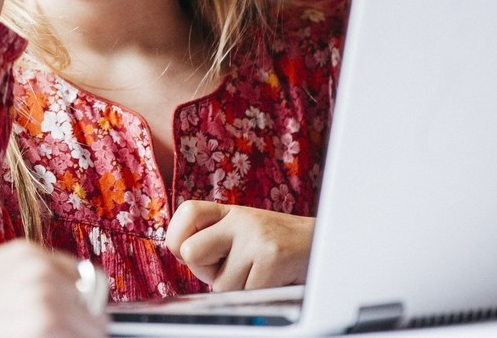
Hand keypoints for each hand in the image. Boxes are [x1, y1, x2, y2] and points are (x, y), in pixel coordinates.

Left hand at [165, 200, 314, 290]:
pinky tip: (274, 281)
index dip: (178, 237)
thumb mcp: (245, 234)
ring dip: (237, 289)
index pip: (187, 212)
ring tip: (261, 275)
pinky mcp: (271, 258)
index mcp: (231, 212)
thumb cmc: (280, 249)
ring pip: (219, 284)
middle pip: (191, 252)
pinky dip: (256, 297)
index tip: (189, 250)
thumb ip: (213, 240)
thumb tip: (181, 253)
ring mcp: (255, 237)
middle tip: (233, 270)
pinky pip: (244, 294)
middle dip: (206, 272)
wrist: (330, 250)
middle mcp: (241, 219)